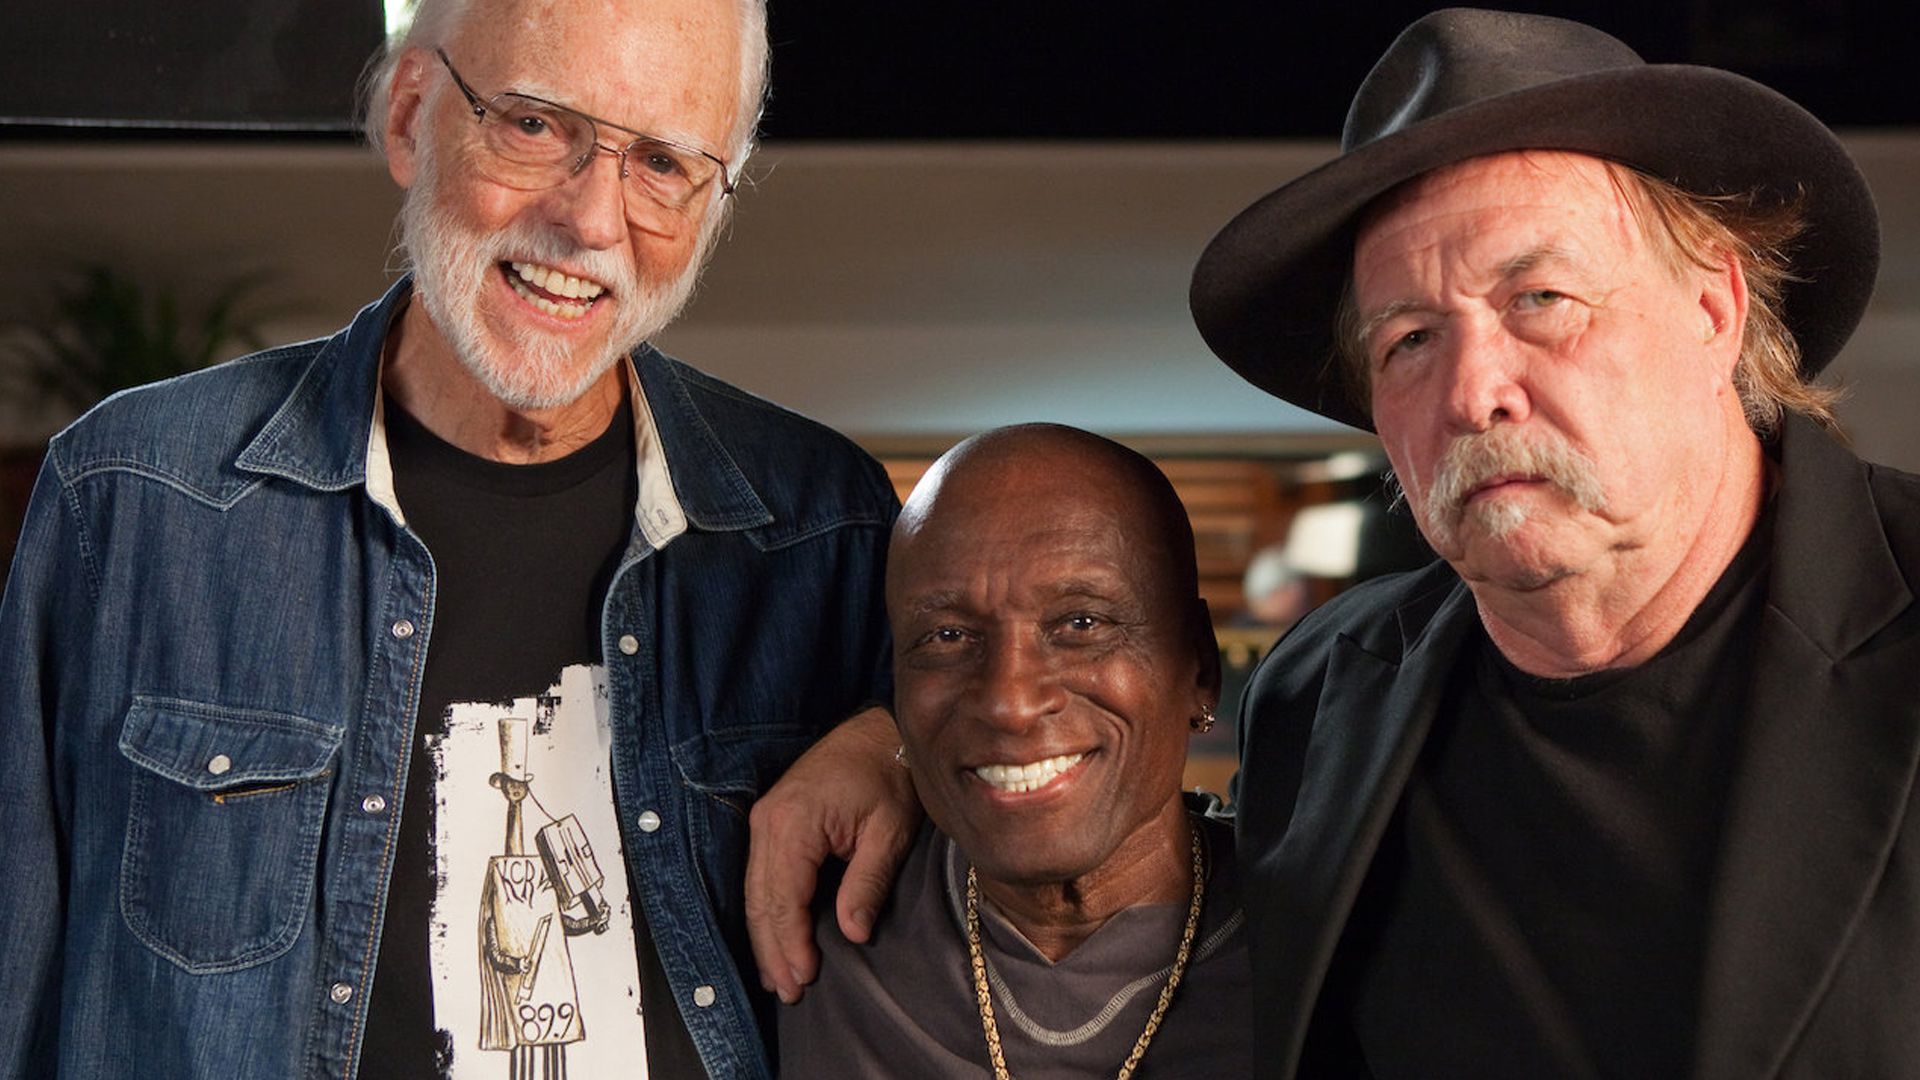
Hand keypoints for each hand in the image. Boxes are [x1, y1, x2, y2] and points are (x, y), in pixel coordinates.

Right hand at [745, 706, 919, 1003]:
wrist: (878, 732)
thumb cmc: (889, 775)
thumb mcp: (889, 831)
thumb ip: (867, 882)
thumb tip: (852, 933)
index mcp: (793, 824)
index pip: (784, 899)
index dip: (792, 943)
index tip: (806, 978)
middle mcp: (767, 822)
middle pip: (761, 901)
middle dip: (773, 951)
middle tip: (789, 992)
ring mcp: (764, 820)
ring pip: (754, 892)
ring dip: (766, 937)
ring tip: (778, 979)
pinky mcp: (770, 821)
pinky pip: (760, 876)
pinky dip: (766, 912)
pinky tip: (774, 940)